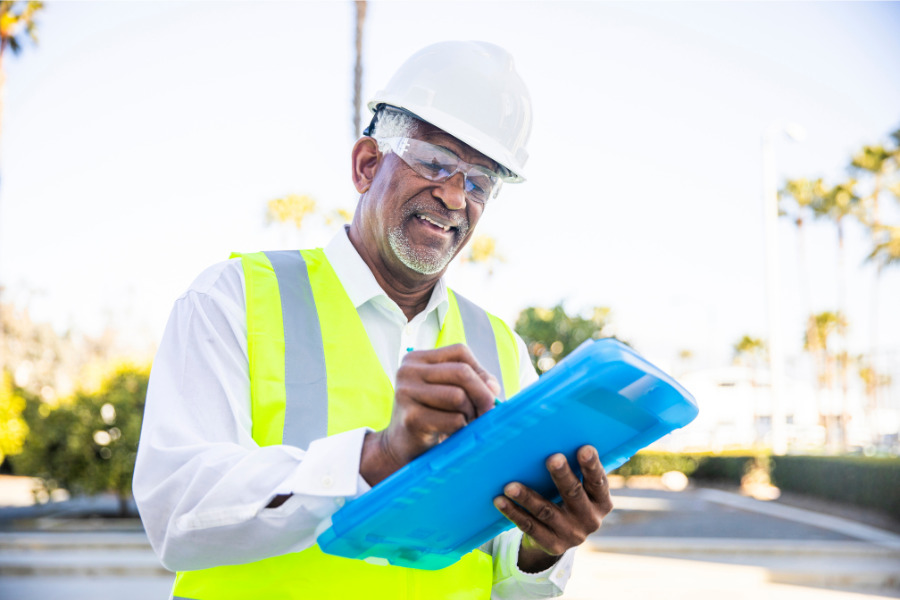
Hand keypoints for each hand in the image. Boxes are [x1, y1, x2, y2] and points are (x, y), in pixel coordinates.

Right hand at [360, 344, 499, 485]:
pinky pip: (454, 420)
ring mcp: (406, 394)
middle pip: (462, 372)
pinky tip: (452, 434)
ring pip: (459, 396)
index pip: (460, 352)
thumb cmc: (431, 416)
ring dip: (471, 414)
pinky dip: (462, 429)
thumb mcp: (450, 391)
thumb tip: (493, 387)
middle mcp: (408, 371)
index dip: (480, 372)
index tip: (486, 392)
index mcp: (417, 359)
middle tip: (488, 412)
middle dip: (483, 394)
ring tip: (466, 423)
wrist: (400, 446)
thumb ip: (474, 382)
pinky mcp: (411, 418)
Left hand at [493, 445, 612, 572]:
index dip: (592, 466)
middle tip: (551, 458)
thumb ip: (574, 470)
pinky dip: (513, 512)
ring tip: (510, 485)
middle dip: (562, 475)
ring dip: (527, 497)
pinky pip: (529, 526)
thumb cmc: (568, 499)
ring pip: (546, 511)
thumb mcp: (579, 489)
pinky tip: (500, 501)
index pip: (598, 481)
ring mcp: (572, 534)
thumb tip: (550, 436)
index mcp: (601, 502)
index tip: (584, 448)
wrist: (560, 537)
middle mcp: (590, 519)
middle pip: (573, 494)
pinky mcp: (552, 544)